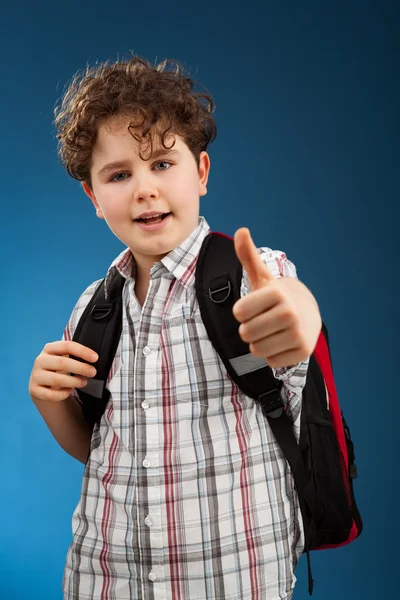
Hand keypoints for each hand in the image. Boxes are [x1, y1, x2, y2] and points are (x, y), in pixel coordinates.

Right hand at [29, 341, 97, 402]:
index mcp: (49, 348)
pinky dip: (62, 394)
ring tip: (84, 382)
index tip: (95, 358)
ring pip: (56, 380)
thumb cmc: (59, 368)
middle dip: (80, 368)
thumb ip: (75, 356)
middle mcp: (40, 360)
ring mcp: (36, 375)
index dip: (82, 351)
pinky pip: (50, 394)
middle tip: (93, 372)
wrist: (43, 384)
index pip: (67, 346)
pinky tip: (69, 391)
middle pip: (62, 363)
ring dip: (73, 382)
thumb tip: (94, 359)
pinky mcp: (34, 390)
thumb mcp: (65, 358)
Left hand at [232, 228, 321, 367]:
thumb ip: (248, 256)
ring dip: (259, 344)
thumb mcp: (261, 277)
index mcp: (276, 293)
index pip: (238, 313)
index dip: (241, 312)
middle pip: (246, 333)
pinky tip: (282, 342)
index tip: (254, 306)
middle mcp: (290, 312)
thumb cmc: (275, 297)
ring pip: (256, 350)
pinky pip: (270, 362)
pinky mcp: (303, 351)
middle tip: (263, 321)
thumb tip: (241, 230)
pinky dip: (273, 355)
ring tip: (271, 332)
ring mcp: (298, 333)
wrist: (307, 314)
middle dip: (249, 330)